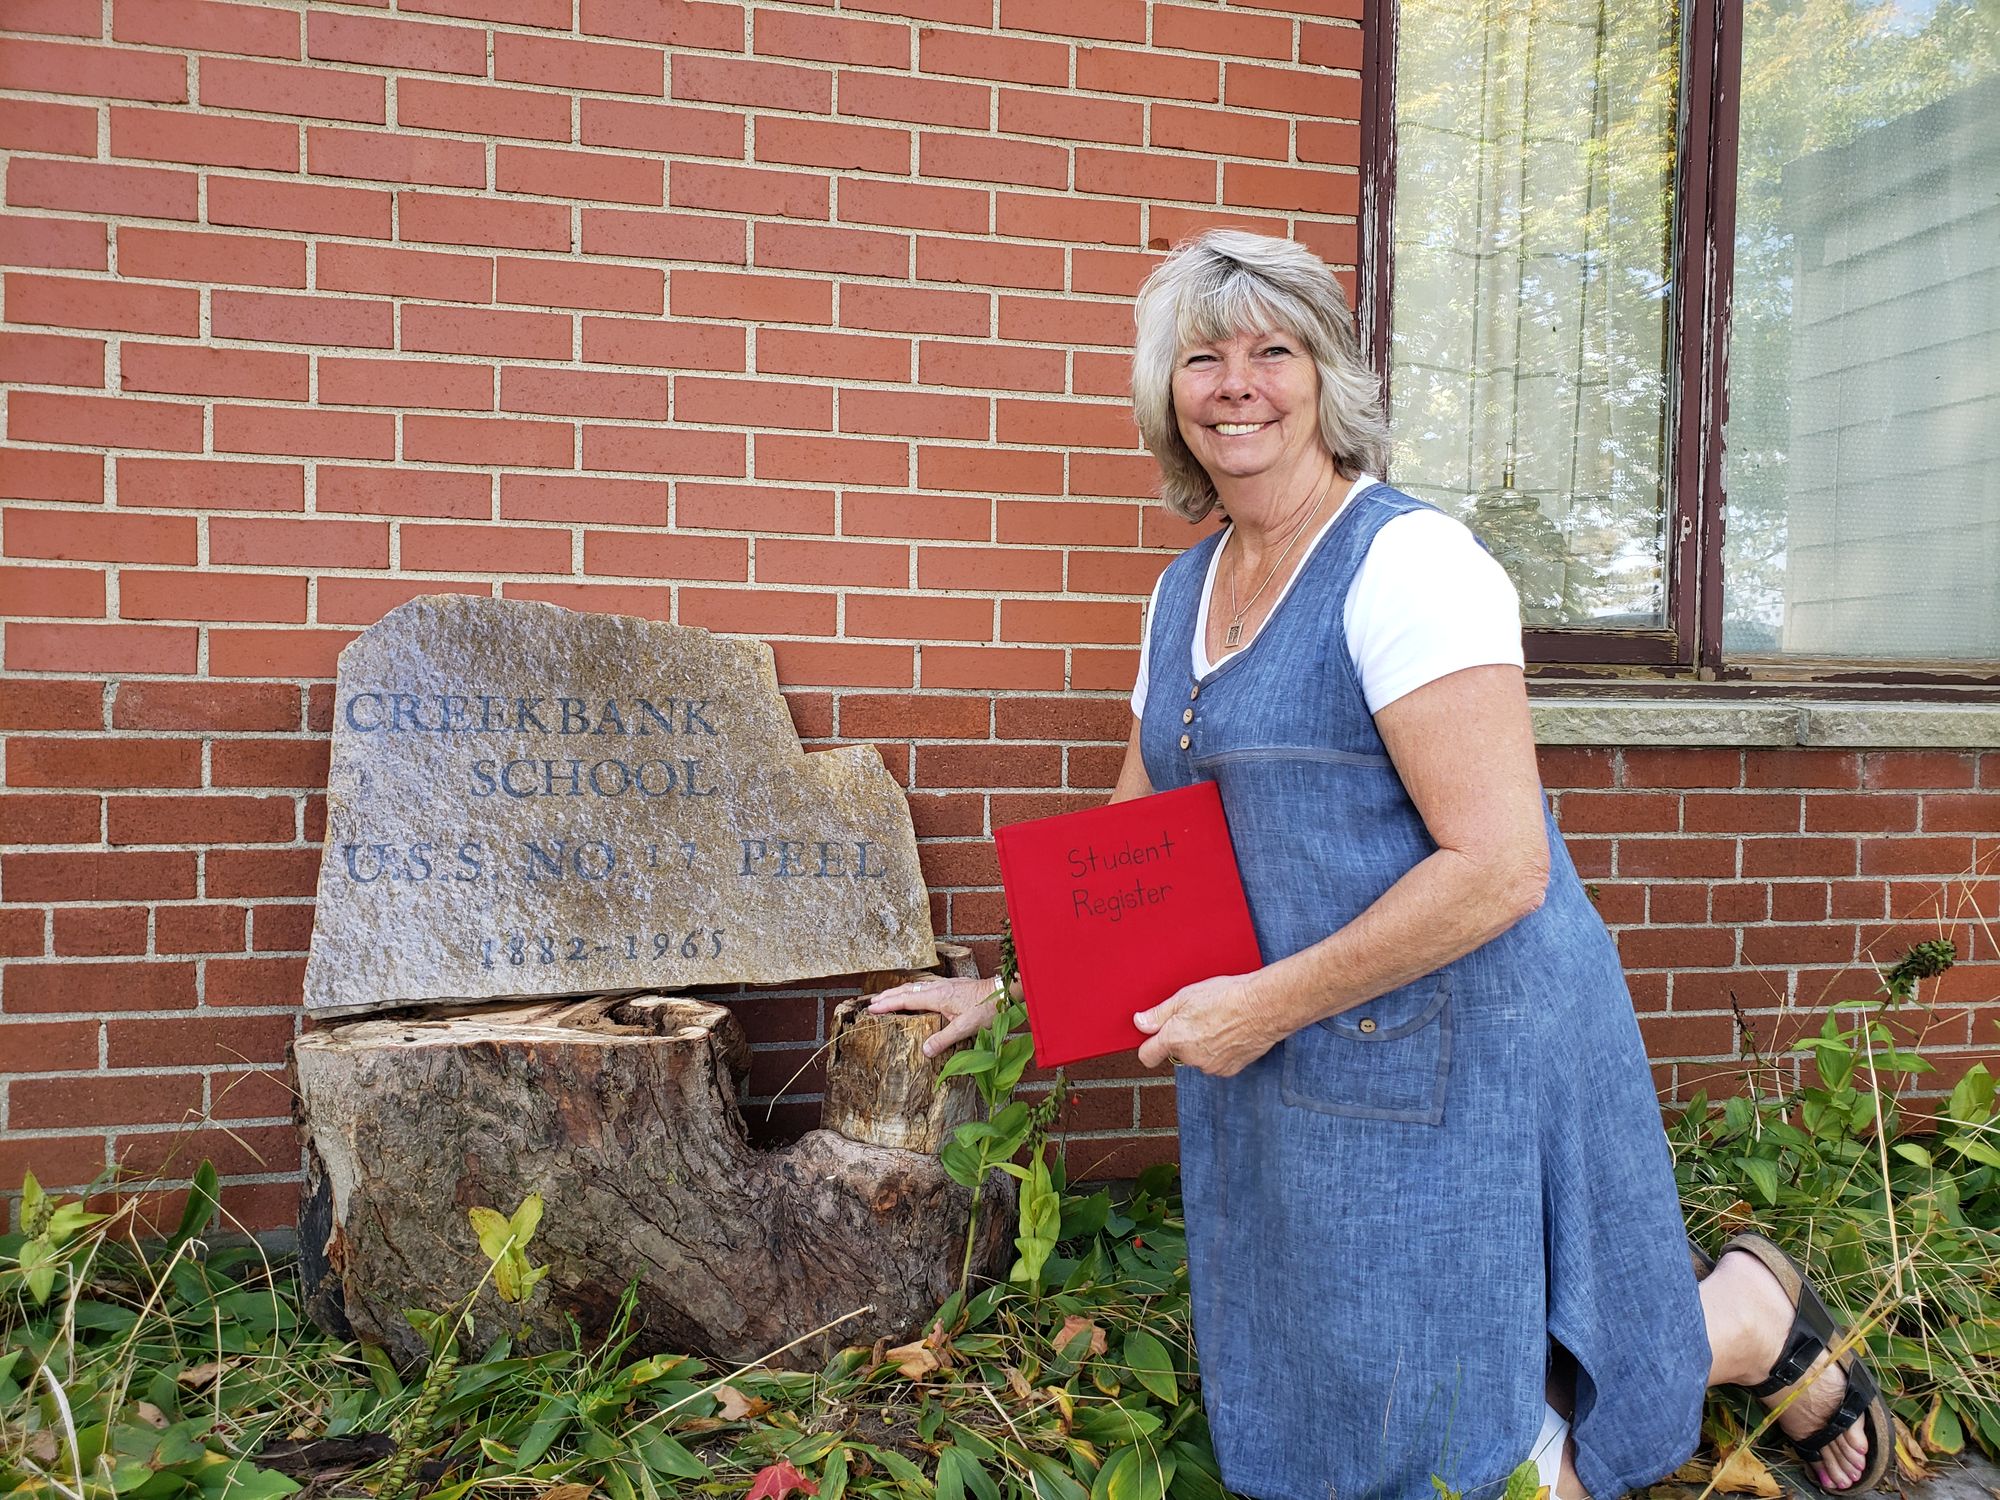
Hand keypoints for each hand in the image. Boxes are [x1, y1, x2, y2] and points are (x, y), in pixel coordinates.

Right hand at [866, 974, 1001, 1057]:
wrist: (1004, 991)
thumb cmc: (986, 1008)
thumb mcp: (965, 1027)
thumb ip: (944, 1039)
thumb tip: (924, 1051)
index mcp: (937, 996)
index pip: (906, 1000)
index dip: (887, 1004)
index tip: (871, 1009)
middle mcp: (938, 988)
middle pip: (907, 990)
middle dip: (888, 995)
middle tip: (872, 1002)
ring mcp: (945, 985)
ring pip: (916, 986)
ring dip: (899, 991)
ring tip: (887, 997)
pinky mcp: (952, 986)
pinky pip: (925, 986)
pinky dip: (913, 990)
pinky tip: (916, 994)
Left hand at [1133, 972, 1277, 1075]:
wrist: (1263, 1007)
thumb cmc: (1227, 996)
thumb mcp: (1186, 996)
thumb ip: (1159, 1014)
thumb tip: (1140, 1023)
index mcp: (1175, 1039)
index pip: (1147, 1055)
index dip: (1149, 1046)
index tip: (1153, 1039)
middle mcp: (1190, 1058)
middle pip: (1176, 1053)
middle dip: (1182, 1039)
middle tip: (1198, 1018)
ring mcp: (1210, 1066)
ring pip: (1198, 1058)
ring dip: (1202, 1046)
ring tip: (1218, 1023)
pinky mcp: (1229, 1070)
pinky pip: (1216, 1063)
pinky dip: (1220, 1052)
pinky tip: (1230, 1033)